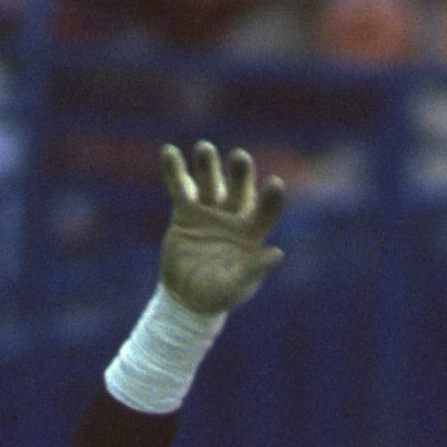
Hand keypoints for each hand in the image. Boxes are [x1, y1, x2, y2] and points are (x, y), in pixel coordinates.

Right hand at [156, 141, 285, 316]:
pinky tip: (169, 151)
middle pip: (239, 189)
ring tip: (205, 148)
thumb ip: (253, 270)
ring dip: (208, 165)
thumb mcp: (235, 288)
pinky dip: (174, 170)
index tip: (276, 184)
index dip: (270, 199)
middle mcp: (233, 216)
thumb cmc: (218, 296)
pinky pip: (180, 187)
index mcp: (252, 233)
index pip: (265, 212)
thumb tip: (276, 253)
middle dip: (240, 174)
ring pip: (210, 182)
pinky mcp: (185, 211)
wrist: (186, 299)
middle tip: (240, 157)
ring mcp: (209, 210)